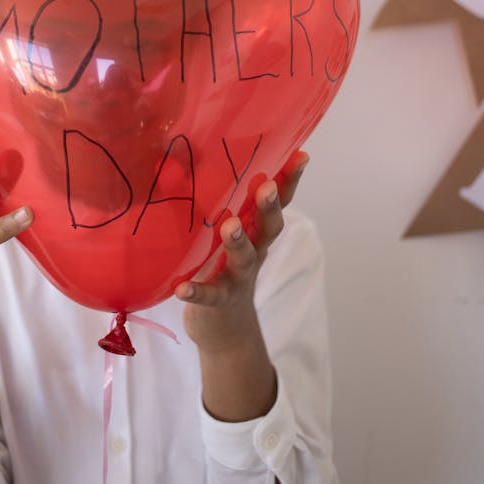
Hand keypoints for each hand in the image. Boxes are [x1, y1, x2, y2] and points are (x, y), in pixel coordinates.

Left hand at [176, 152, 307, 355]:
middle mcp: (253, 251)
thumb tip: (191, 156)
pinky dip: (196, 292)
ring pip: (243, 258)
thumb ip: (221, 204)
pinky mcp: (217, 301)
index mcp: (256, 231)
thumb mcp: (229, 234)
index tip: (301, 156)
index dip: (290, 180)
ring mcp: (236, 277)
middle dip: (270, 206)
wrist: (225, 328)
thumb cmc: (223, 266)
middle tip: (268, 186)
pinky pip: (208, 296)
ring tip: (229, 226)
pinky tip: (182, 289)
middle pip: (268, 227)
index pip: (278, 202)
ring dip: (238, 241)